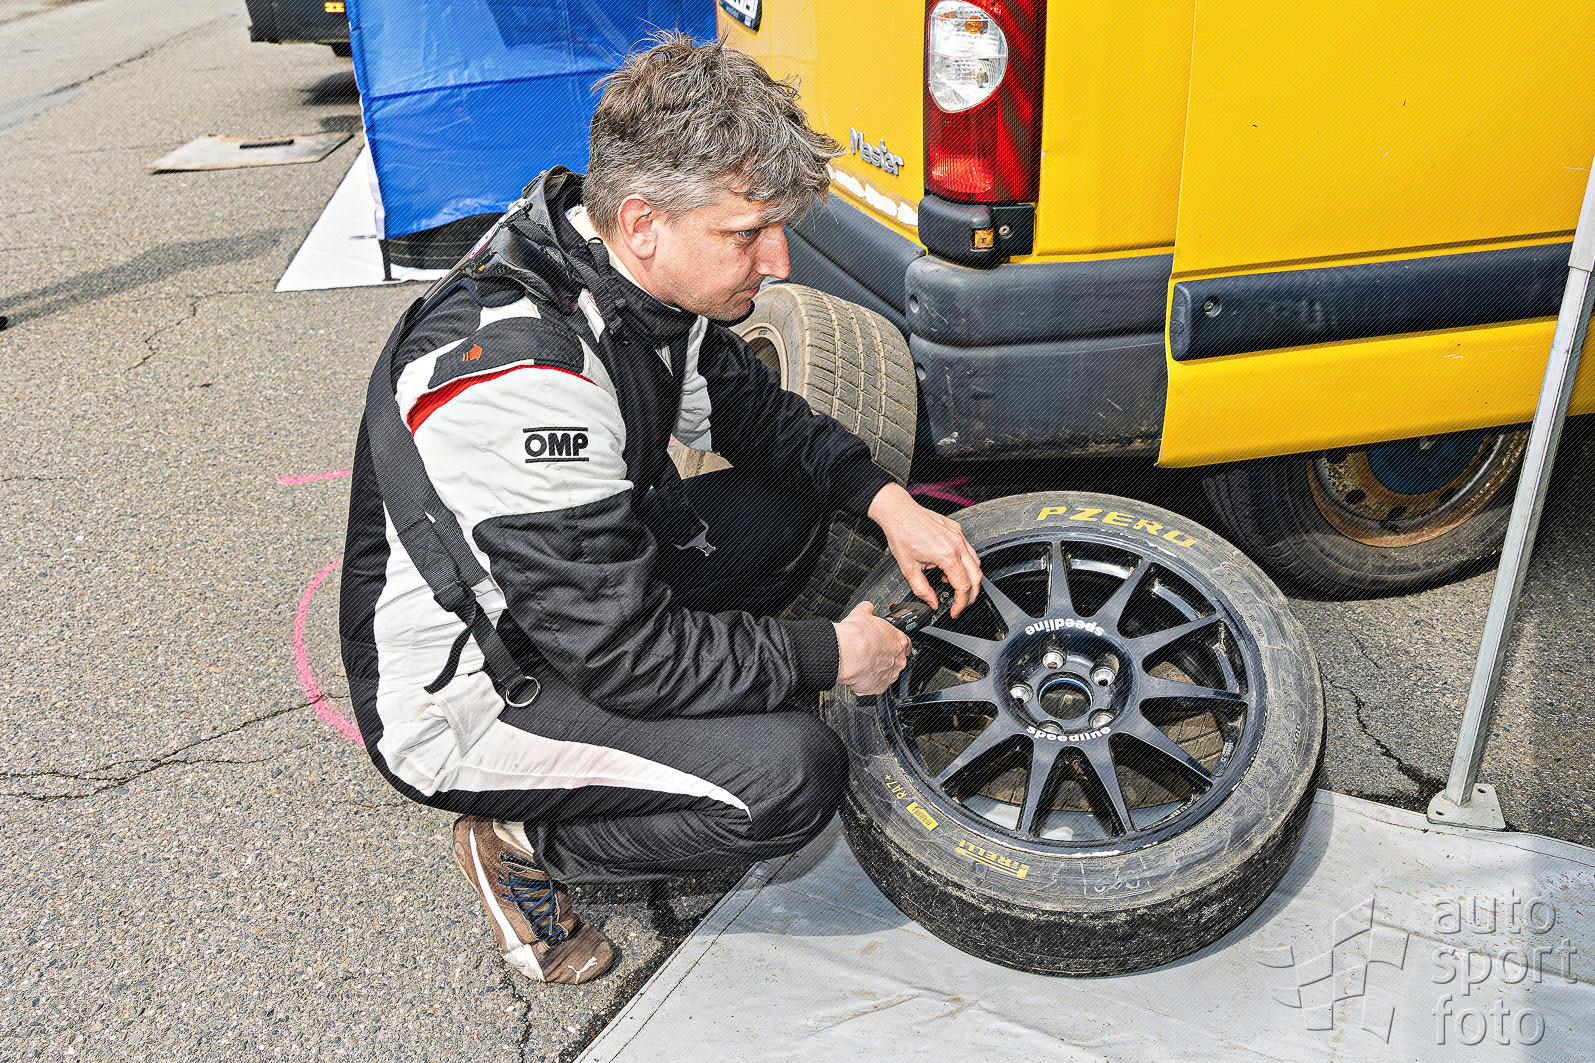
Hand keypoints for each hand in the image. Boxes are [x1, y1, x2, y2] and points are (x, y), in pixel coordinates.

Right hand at [834, 601, 911, 695]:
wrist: (843, 653)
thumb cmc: (855, 636)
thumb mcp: (862, 612)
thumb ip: (869, 610)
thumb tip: (868, 608)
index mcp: (899, 641)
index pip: (906, 644)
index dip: (894, 642)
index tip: (886, 643)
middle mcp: (898, 660)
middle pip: (897, 660)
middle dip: (885, 657)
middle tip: (871, 652)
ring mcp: (889, 676)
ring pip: (887, 673)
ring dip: (878, 669)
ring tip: (863, 663)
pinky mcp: (878, 688)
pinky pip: (875, 685)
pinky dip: (868, 681)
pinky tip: (859, 672)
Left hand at [867, 482, 982, 616]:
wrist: (898, 512)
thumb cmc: (901, 534)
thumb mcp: (908, 568)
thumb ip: (922, 590)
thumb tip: (932, 603)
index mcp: (947, 556)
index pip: (964, 586)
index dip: (961, 604)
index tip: (955, 611)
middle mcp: (957, 544)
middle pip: (977, 577)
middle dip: (970, 595)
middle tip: (960, 605)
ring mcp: (959, 536)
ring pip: (976, 563)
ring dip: (969, 578)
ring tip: (951, 585)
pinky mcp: (956, 530)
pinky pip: (969, 550)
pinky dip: (965, 563)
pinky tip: (949, 567)